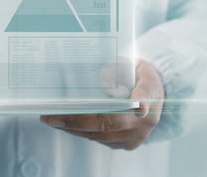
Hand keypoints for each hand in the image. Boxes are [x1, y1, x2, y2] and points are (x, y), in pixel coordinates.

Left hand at [40, 59, 163, 150]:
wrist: (153, 94)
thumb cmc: (137, 74)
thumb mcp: (133, 62)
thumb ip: (120, 68)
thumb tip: (102, 81)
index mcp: (151, 92)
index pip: (145, 96)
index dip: (140, 101)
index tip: (139, 107)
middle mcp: (146, 120)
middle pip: (110, 122)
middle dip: (77, 121)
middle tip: (52, 117)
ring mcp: (137, 135)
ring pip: (102, 135)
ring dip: (75, 129)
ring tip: (53, 120)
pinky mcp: (128, 144)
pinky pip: (102, 140)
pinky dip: (83, 132)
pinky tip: (67, 124)